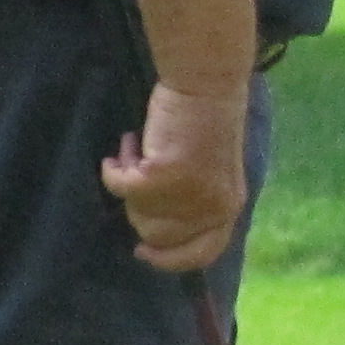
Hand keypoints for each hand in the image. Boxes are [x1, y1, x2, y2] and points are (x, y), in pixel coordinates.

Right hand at [101, 83, 248, 271]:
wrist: (205, 84)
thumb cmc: (204, 120)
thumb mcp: (211, 172)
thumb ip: (194, 204)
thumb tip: (155, 231)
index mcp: (230, 208)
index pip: (201, 255)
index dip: (169, 260)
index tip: (142, 250)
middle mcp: (213, 208)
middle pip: (158, 236)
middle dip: (139, 208)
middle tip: (138, 173)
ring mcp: (189, 196)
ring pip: (137, 212)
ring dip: (128, 181)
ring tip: (137, 150)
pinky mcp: (163, 177)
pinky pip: (120, 186)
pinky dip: (114, 167)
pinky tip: (125, 144)